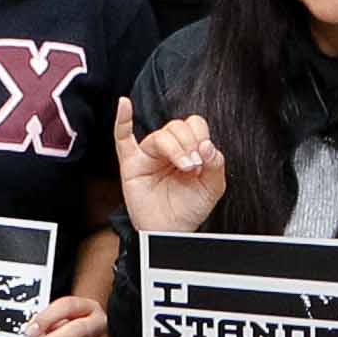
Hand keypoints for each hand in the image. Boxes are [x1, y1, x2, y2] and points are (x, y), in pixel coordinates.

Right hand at [116, 115, 227, 236]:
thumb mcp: (212, 187)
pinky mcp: (131, 164)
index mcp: (188, 148)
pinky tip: (124, 105)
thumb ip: (215, 164)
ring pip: (160, 136)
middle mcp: (168, 148)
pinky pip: (122, 137)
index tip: (205, 160)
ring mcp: (148, 154)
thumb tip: (207, 145)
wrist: (171, 231)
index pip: (194, 125)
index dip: (201, 137)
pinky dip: (122, 119)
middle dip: (190, 144)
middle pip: (177, 126)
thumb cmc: (189, 208)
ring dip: (175, 149)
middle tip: (194, 167)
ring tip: (185, 168)